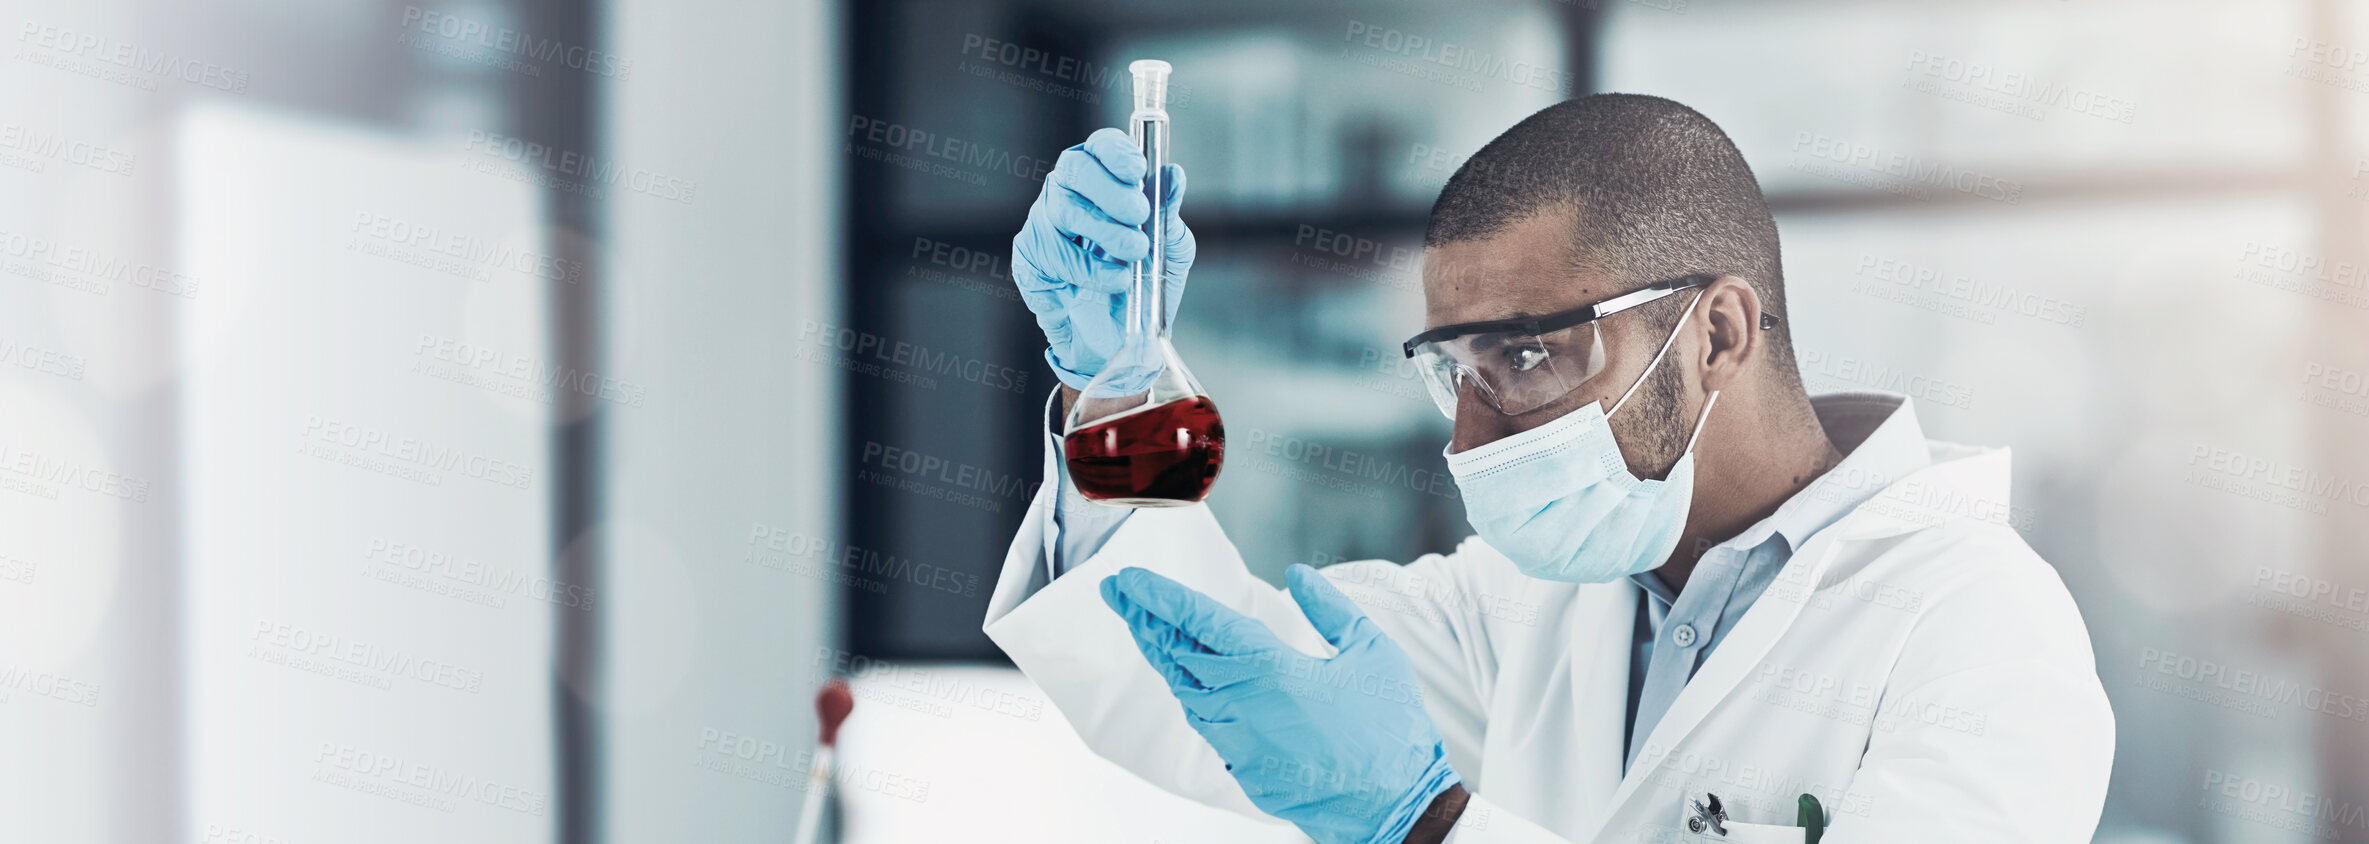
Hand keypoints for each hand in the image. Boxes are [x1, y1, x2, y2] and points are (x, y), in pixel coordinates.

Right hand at [1012, 128, 1194, 390]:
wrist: (1121, 338)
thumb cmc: (1143, 282)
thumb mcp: (1169, 248)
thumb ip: (1168, 211)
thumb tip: (1174, 176)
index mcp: (1102, 180)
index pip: (1100, 147)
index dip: (1116, 152)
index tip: (1138, 171)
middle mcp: (1068, 193)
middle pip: (1075, 169)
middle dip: (1109, 189)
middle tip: (1139, 215)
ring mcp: (1044, 224)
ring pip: (1064, 210)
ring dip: (1104, 231)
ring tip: (1135, 254)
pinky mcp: (1030, 259)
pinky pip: (1053, 255)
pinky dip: (1088, 269)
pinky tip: (1114, 281)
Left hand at [1101, 565, 1460, 843]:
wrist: (1397, 808)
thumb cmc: (1391, 728)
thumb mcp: (1372, 652)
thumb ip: (1331, 609)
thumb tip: (1298, 575)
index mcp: (1272, 668)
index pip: (1200, 623)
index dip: (1159, 598)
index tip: (1127, 580)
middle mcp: (1244, 705)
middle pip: (1178, 655)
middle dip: (1144, 620)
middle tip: (1117, 594)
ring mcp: (1239, 743)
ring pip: (1186, 693)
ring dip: (1164, 658)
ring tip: (1147, 628)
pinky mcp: (1244, 771)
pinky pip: (1208, 726)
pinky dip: (1192, 695)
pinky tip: (1189, 681)